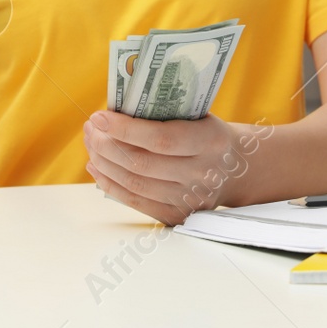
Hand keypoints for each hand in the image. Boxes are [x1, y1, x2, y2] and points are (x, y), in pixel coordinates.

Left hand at [82, 110, 244, 225]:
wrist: (235, 167)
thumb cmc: (207, 133)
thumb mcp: (197, 115)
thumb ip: (162, 114)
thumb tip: (113, 111)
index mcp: (211, 141)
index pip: (161, 140)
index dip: (125, 130)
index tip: (100, 116)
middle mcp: (202, 174)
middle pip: (142, 164)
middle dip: (107, 145)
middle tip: (91, 128)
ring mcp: (190, 199)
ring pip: (134, 184)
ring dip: (104, 163)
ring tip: (91, 143)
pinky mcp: (177, 215)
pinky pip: (136, 202)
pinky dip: (110, 184)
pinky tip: (96, 166)